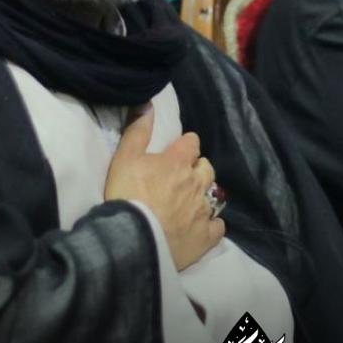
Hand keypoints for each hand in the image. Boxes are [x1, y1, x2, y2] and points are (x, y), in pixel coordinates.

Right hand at [104, 104, 224, 270]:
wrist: (133, 238)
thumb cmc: (127, 194)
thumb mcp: (125, 158)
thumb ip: (137, 131)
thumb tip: (148, 105)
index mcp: (178, 162)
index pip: (191, 143)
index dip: (185, 145)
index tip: (178, 151)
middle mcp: (196, 183)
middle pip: (206, 168)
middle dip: (197, 169)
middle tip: (183, 177)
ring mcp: (204, 210)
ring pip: (214, 196)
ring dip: (204, 195)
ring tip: (191, 202)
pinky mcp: (206, 236)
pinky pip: (218, 226)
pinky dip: (212, 224)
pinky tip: (203, 226)